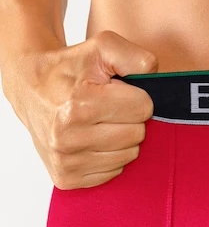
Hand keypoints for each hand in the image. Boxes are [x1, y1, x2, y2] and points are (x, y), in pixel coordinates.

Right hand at [5, 30, 156, 188]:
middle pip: (138, 134)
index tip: (117, 91)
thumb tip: (159, 83)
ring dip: (121, 138)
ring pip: (129, 155)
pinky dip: (109, 156)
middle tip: (108, 107)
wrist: (31, 89)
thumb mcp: (103, 47)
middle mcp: (68, 137)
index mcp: (79, 105)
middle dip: (129, 117)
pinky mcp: (66, 178)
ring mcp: (66, 161)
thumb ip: (136, 58)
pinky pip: (114, 172)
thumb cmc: (71, 69)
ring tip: (99, 123)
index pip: (143, 108)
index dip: (136, 95)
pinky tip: (92, 140)